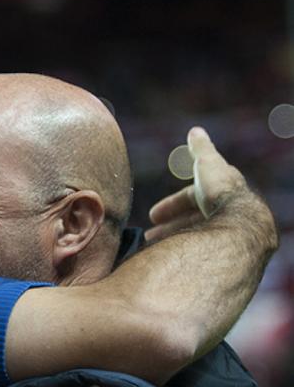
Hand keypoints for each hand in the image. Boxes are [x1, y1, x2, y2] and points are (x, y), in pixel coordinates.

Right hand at [145, 127, 247, 241]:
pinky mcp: (224, 248)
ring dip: (172, 239)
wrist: (238, 221)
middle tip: (149, 235)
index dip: (172, 205)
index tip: (152, 216)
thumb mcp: (206, 162)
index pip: (192, 198)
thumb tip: (195, 131)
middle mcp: (223, 212)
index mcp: (220, 191)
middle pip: (192, 219)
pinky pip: (198, 249)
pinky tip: (168, 255)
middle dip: (170, 226)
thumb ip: (200, 148)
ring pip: (194, 235)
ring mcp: (224, 232)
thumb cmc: (220, 189)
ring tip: (153, 248)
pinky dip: (181, 250)